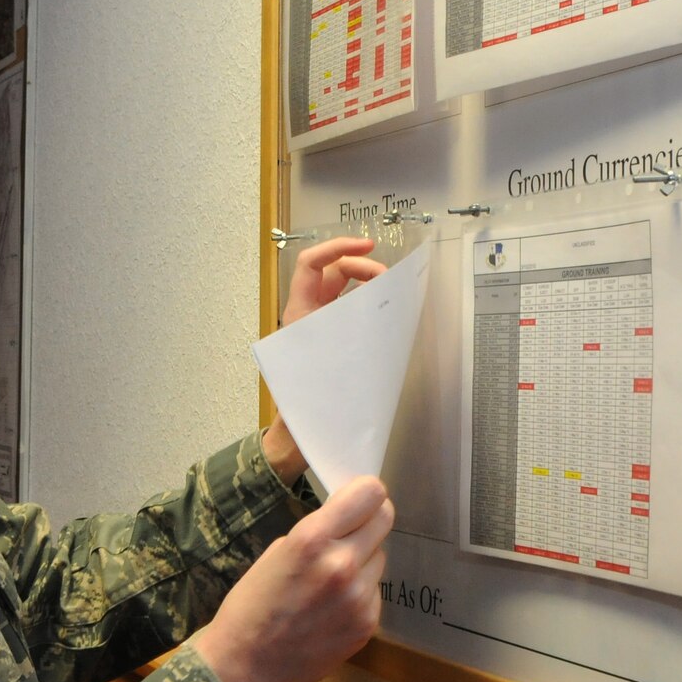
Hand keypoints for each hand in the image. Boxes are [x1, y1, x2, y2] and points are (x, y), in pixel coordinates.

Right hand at [189, 475, 394, 681]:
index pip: (371, 492)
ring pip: (379, 556)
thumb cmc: (251, 607)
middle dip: (369, 519)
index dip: (365, 493)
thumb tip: (349, 516)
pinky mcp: (367, 624)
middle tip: (350, 531)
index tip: (357, 499)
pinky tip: (330, 608)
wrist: (244, 667)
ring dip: (363, 559)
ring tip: (329, 581)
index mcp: (313, 539)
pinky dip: (359, 592)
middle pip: (385, 518)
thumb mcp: (277, 552)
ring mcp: (359, 597)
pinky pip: (374, 590)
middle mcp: (342, 565)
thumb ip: (319, 531)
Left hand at [265, 237, 388, 480]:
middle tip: (386, 278)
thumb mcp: (323, 371)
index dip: (338, 247)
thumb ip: (347, 345)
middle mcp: (305, 316)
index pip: (312, 264)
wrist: (294, 436)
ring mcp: (315, 326)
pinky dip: (365, 304)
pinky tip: (382, 312)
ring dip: (365, 283)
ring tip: (388, 290)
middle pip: (333, 272)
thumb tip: (379, 320)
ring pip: (341, 289)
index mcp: (298, 316)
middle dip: (362, 266)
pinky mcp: (326, 339)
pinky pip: (347, 310)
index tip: (367, 245)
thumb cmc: (300, 409)